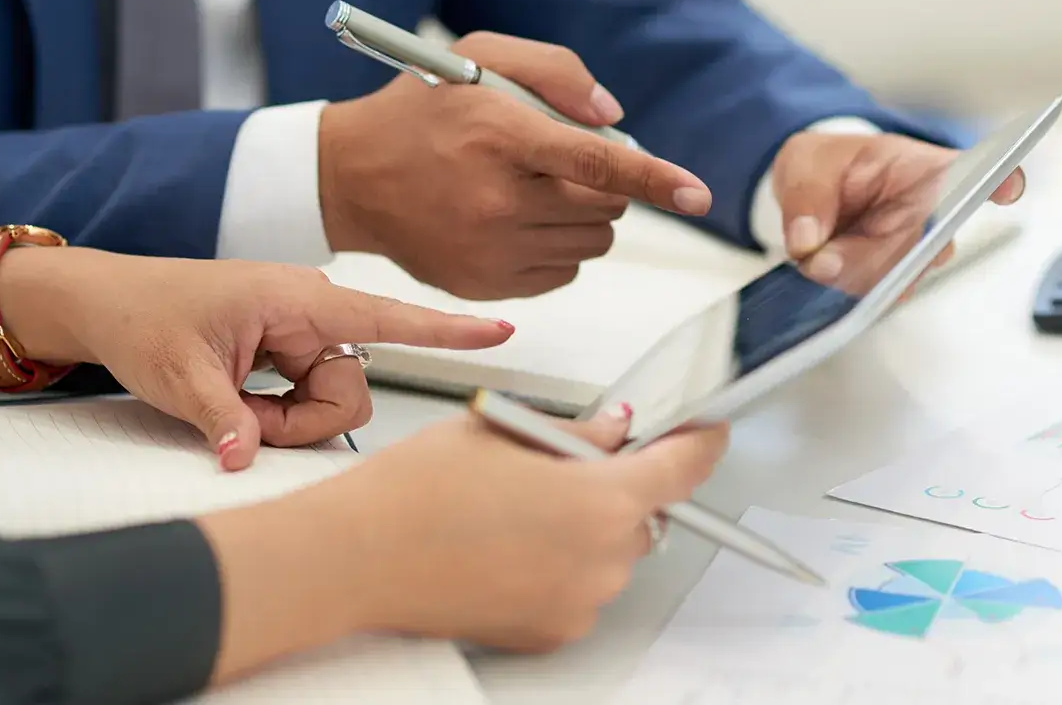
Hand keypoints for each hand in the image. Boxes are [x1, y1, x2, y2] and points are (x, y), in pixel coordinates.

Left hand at [0, 248, 512, 468]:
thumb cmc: (142, 317)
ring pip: (329, 399)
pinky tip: (235, 400)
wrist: (105, 302)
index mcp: (296, 299)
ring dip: (284, 420)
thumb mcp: (179, 376)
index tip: (500, 330)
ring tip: (228, 407)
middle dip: (303, 422)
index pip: (386, 317)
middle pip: (349, 387)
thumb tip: (249, 459)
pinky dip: (273, 413)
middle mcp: (309, 311)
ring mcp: (299, 332)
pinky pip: (306, 396)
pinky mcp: (287, 350)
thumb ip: (224, 420)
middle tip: (243, 425)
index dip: (445, 330)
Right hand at [319, 32, 712, 299]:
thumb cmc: (421, 110)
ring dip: (584, 215)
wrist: (349, 177)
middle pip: (605, 207)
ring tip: (531, 188)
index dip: (654, 178)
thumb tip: (613, 117)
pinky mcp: (485, 285)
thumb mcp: (480, 56)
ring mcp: (490, 251)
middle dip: (605, 184)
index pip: (597, 162)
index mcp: (499, 136)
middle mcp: (496, 201)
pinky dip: (557, 247)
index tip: (698, 194)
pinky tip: (514, 219)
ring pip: (591, 244)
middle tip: (561, 162)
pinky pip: (563, 273)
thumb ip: (555, 71)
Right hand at [323, 408, 726, 651]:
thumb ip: (576, 432)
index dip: (700, 443)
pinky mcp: (550, 632)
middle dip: (615, 485)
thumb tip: (614, 431)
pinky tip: (505, 542)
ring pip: (609, 552)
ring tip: (514, 507)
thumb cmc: (417, 490)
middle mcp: (601, 558)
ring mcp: (578, 602)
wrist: (357, 556)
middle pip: (643, 513)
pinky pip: (578, 587)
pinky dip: (559, 565)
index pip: (683, 468)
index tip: (704, 433)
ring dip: (584, 527)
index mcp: (600, 498)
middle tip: (559, 464)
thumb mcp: (503, 429)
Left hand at [771, 131, 1025, 293]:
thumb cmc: (826, 165)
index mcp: (918, 169)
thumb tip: (810, 243)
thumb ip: (807, 200)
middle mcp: (930, 211)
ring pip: (901, 276)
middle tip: (822, 256)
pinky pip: (881, 293)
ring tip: (819, 255)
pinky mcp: (896, 277)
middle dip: (869, 256)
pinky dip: (847, 287)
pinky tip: (829, 269)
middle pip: (926, 243)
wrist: (814, 189)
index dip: (997, 180)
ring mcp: (916, 248)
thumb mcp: (806, 165)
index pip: (969, 172)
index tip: (1007, 187)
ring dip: (852, 272)